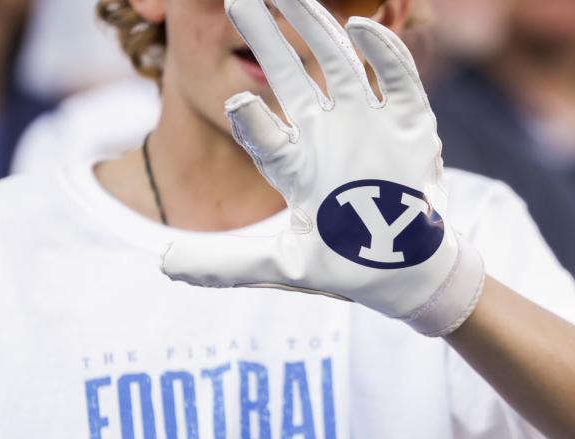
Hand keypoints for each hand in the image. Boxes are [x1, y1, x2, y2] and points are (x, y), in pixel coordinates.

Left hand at [161, 0, 483, 336]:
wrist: (408, 276)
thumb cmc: (345, 269)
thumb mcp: (281, 265)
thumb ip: (225, 262)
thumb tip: (163, 264)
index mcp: (295, 165)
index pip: (263, 132)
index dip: (251, 117)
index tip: (239, 103)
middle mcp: (327, 136)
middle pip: (291, 77)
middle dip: (268, 38)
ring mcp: (369, 127)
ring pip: (340, 64)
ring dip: (317, 27)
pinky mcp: (410, 127)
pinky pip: (397, 80)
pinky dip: (384, 52)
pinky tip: (360, 26)